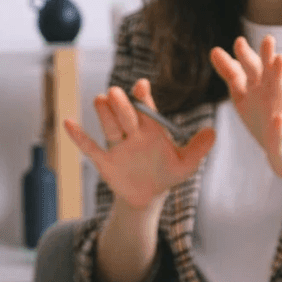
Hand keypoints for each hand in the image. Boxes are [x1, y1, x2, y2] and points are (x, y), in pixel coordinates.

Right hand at [64, 78, 215, 209]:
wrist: (149, 195)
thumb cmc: (167, 174)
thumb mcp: (186, 164)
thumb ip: (198, 148)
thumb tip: (213, 132)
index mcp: (151, 129)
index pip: (146, 109)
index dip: (143, 98)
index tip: (141, 86)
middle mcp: (132, 132)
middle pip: (126, 115)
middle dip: (122, 105)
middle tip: (117, 93)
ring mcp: (117, 146)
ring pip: (109, 126)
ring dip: (104, 114)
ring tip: (100, 99)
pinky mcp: (104, 161)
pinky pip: (90, 147)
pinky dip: (79, 137)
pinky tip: (68, 123)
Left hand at [210, 35, 281, 183]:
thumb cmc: (265, 120)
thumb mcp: (244, 96)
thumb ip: (232, 74)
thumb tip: (214, 50)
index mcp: (258, 89)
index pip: (248, 71)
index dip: (242, 59)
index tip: (235, 43)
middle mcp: (271, 98)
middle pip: (268, 76)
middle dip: (267, 59)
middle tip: (268, 39)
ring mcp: (279, 117)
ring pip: (281, 96)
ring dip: (281, 80)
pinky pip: (280, 133)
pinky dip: (280, 127)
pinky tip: (279, 120)